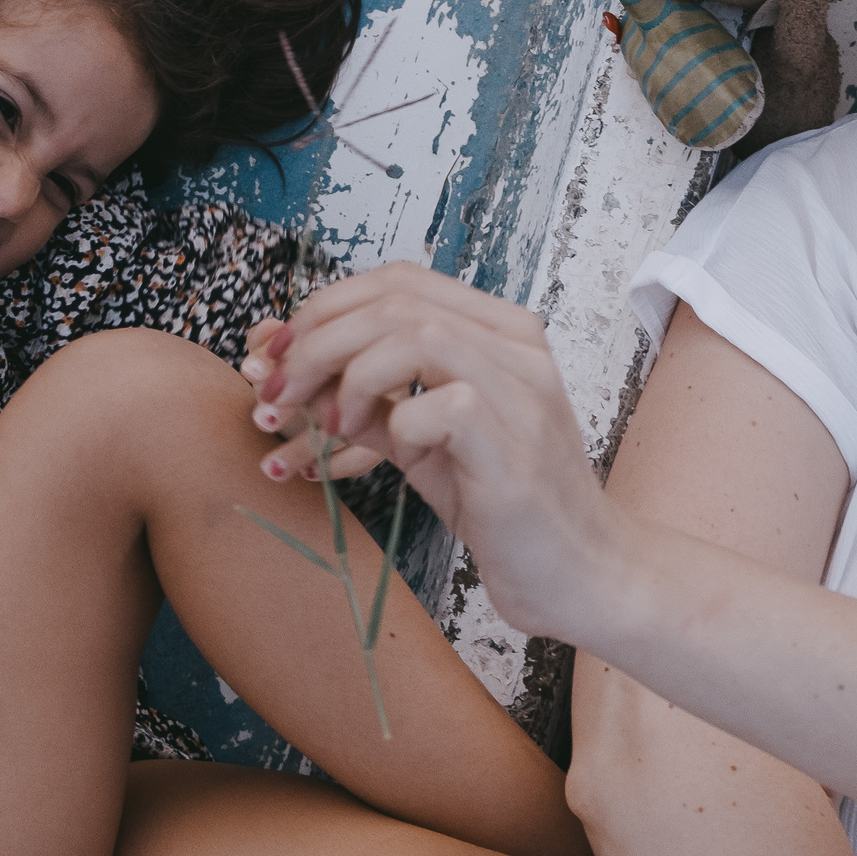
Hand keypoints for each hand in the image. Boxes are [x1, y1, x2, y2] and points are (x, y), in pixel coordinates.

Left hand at [250, 262, 625, 641]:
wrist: (580, 575)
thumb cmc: (500, 505)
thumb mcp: (420, 440)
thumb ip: (363, 396)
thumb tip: (278, 361)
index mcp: (499, 331)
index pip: (399, 280)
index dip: (325, 307)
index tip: (276, 353)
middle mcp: (517, 349)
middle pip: (396, 301)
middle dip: (317, 341)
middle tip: (276, 391)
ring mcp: (522, 395)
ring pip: (416, 335)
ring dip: (347, 376)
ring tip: (327, 424)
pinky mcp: (515, 450)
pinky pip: (440, 406)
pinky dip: (391, 423)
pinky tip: (381, 453)